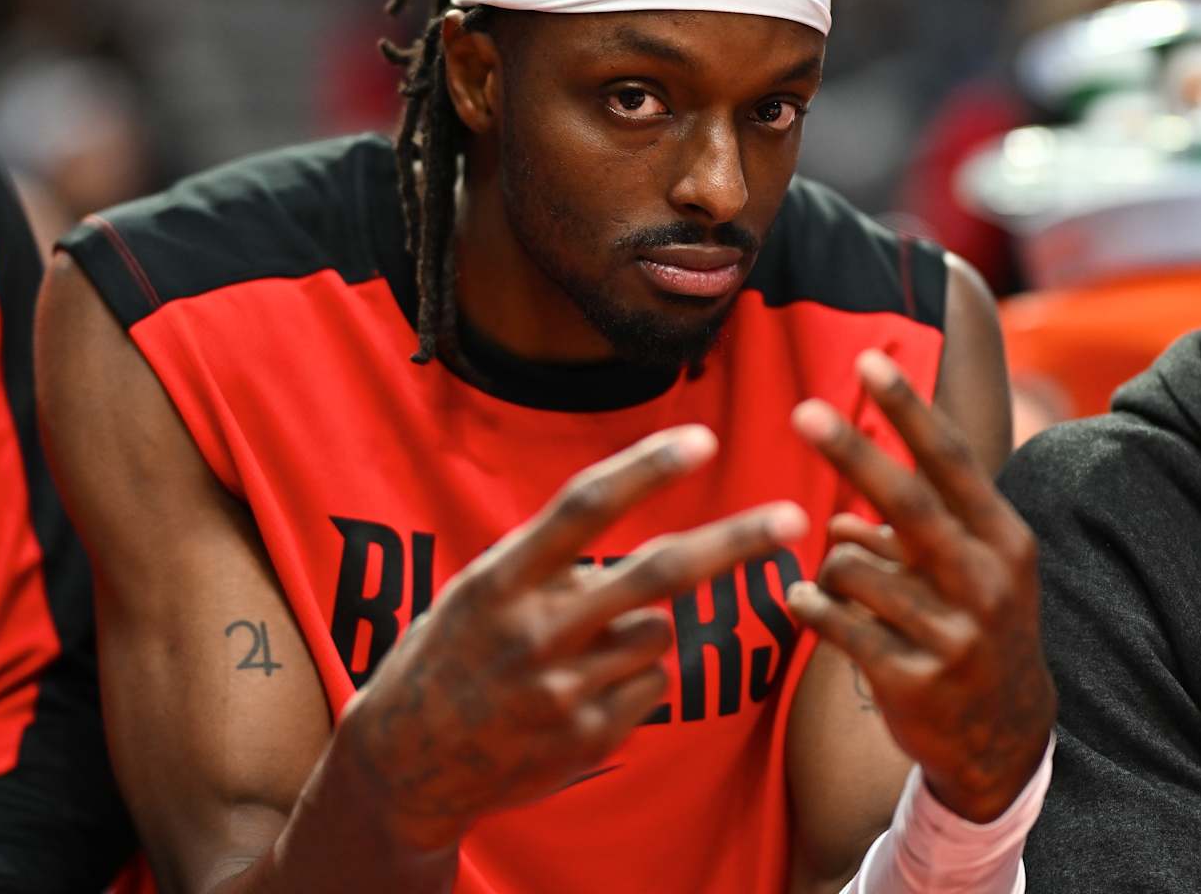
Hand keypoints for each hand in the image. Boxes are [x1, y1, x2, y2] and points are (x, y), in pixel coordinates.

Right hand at [333, 424, 807, 851]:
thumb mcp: (480, 589)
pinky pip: (652, 686)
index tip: (703, 440)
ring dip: (645, 627)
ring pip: (659, 633)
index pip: (584, 508)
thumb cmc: (453, 652)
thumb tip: (639, 538)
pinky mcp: (587, 738)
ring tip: (584, 647)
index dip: (646, 469)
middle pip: (656, 574)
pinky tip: (582, 690)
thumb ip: (550, 561)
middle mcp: (535, 630)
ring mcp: (563, 690)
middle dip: (732, 542)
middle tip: (793, 517)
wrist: (406, 760)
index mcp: (502, 578)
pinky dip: (636, 678)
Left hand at [787, 349, 1054, 822]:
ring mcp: (955, 634)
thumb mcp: (966, 570)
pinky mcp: (918, 681)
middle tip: (802, 410)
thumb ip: (907, 533)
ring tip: (842, 588)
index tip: (869, 360)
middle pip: (909, 503)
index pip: (952, 461)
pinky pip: (836, 624)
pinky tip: (804, 603)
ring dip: (830, 568)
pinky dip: (810, 606)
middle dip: (852, 453)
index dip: (909, 408)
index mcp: (1003, 540)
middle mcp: (987, 581)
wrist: (1006, 739)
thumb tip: (835, 519)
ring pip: (854, 567)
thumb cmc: (974, 627)